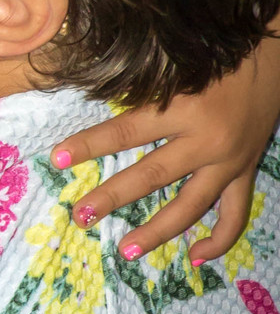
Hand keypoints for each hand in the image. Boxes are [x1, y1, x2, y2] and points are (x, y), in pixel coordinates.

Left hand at [51, 36, 279, 261]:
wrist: (274, 57)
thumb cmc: (218, 57)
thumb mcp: (178, 67)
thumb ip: (144, 92)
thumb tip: (96, 106)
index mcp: (184, 107)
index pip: (125, 131)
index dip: (89, 145)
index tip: (56, 159)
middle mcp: (207, 140)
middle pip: (151, 176)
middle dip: (112, 197)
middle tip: (81, 215)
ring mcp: (229, 162)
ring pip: (190, 206)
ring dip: (157, 232)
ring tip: (125, 250)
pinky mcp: (245, 172)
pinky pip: (234, 215)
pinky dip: (218, 240)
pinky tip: (193, 256)